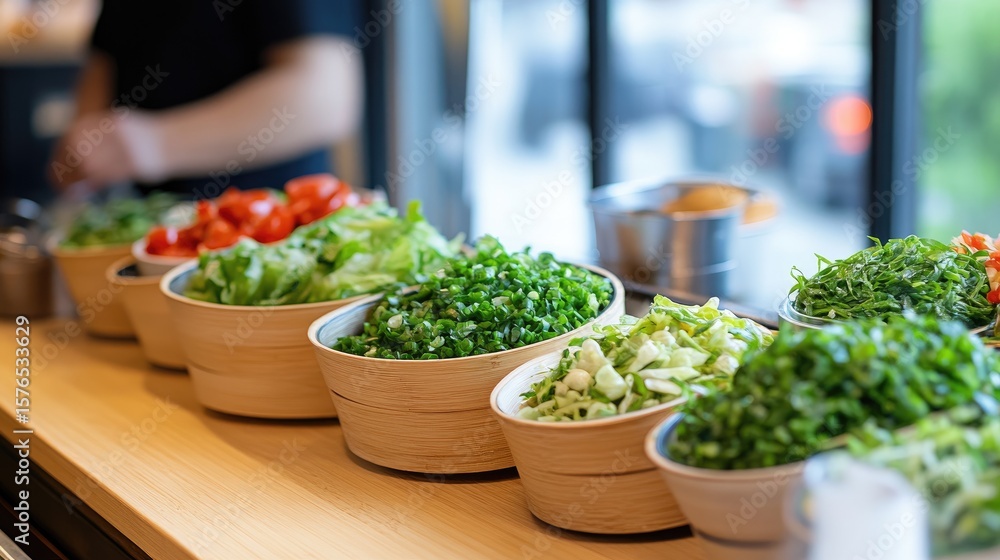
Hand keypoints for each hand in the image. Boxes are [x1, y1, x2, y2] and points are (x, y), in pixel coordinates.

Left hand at [48, 110, 165, 190]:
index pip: (73, 135)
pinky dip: (94, 184)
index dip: (60, 153)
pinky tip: (90, 188)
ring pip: (89, 164)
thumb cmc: (149, 140)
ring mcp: (125, 147)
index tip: (54, 166)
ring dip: (78, 179)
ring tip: (74, 190)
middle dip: (66, 168)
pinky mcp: (135, 163)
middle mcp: (114, 131)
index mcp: (108, 121)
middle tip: (62, 184)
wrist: (179, 141)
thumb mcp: (121, 131)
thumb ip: (99, 141)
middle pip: (78, 150)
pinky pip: (107, 175)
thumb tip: (72, 160)